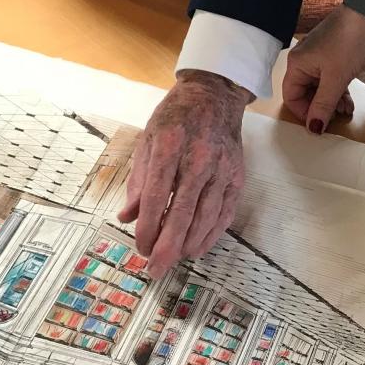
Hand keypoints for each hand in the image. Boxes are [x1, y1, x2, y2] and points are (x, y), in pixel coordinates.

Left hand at [118, 70, 250, 276]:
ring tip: (173, 259)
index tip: (140, 248)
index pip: (157, 196)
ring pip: (205, 218)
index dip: (148, 227)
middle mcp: (199, 158)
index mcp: (170, 146)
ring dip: (187, 245)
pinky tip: (196, 248)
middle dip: (167, 247)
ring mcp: (222, 169)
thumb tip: (126, 216)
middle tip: (155, 269)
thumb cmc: (175, 117)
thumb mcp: (148, 139)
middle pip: (182, 213)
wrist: (214, 95)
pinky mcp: (237, 177)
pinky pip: (225, 214)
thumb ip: (139, 180)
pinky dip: (210, 235)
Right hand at [283, 5, 364, 133]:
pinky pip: (331, 82)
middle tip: (337, 118)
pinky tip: (349, 103)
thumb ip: (323, 105)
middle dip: (320, 109)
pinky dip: (338, 93)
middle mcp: (304, 62)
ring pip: (320, 89)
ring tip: (346, 111)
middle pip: (305, 94)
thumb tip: (313, 128)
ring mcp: (320, 60)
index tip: (319, 125)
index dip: (303, 112)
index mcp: (297, 64)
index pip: (291, 95)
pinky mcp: (335, 60)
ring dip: (332, 103)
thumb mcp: (335, 79)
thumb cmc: (347, 44)